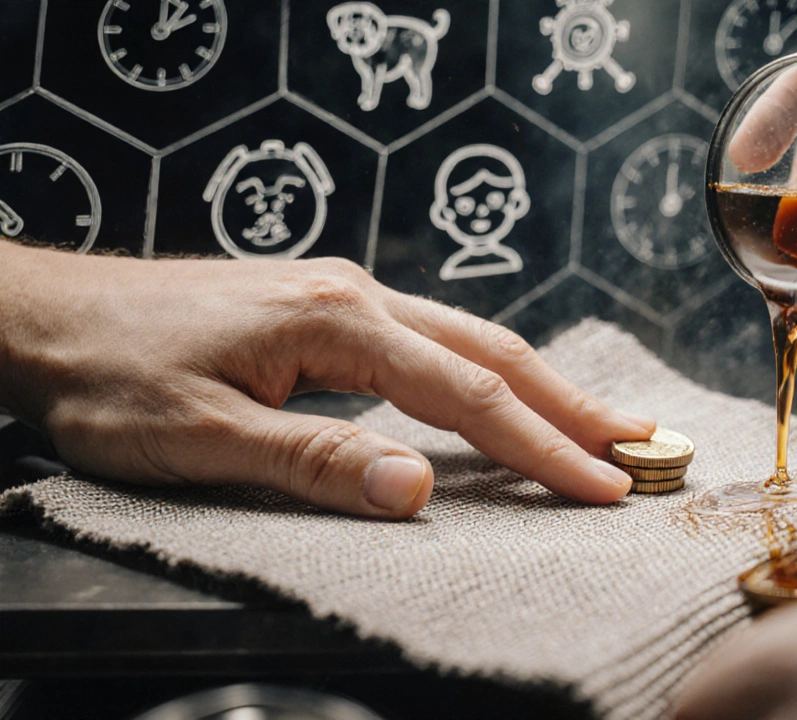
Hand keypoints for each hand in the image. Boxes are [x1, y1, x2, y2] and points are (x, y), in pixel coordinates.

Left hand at [0, 242, 653, 517]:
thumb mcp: (200, 437)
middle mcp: (357, 296)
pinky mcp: (326, 308)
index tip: (604, 486)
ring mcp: (344, 295)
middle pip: (491, 350)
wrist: (43, 316)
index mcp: (338, 323)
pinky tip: (503, 393)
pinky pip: (433, 339)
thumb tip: (419, 492)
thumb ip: (314, 463)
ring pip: (468, 338)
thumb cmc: (110, 377)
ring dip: (539, 383)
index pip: (466, 394)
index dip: (542, 446)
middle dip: (571, 403)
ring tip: (600, 421)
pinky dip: (487, 372)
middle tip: (644, 445)